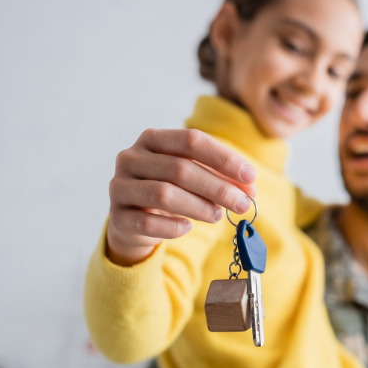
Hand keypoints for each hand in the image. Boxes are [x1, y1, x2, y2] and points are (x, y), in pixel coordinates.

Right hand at [107, 129, 257, 265]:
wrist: (135, 220)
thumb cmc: (172, 190)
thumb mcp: (196, 178)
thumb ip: (221, 178)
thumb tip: (250, 190)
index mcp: (153, 139)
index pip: (191, 141)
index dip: (223, 158)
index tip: (250, 177)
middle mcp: (131, 158)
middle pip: (180, 169)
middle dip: (217, 188)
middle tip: (242, 204)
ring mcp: (120, 187)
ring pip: (164, 194)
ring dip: (198, 207)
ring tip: (217, 216)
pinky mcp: (117, 217)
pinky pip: (147, 223)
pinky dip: (173, 226)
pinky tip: (188, 227)